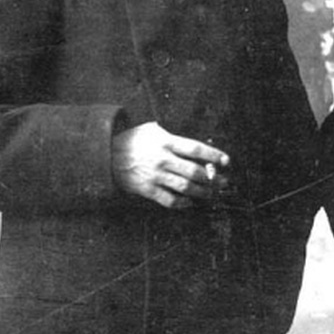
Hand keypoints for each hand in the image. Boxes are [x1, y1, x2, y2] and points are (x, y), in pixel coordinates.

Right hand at [112, 121, 229, 209]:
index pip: (195, 149)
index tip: (226, 161)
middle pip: (194, 172)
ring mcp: (155, 176)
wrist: (106, 154)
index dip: (213, 156)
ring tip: (211, 194)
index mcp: (166, 142)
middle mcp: (162, 159)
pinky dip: (183, 203)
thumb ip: (172, 135)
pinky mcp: (148, 189)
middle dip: (213, 179)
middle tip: (223, 182)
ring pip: (185, 188)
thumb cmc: (132, 140)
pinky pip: (170, 200)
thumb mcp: (152, 130)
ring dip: (202, 193)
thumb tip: (194, 146)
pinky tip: (190, 202)